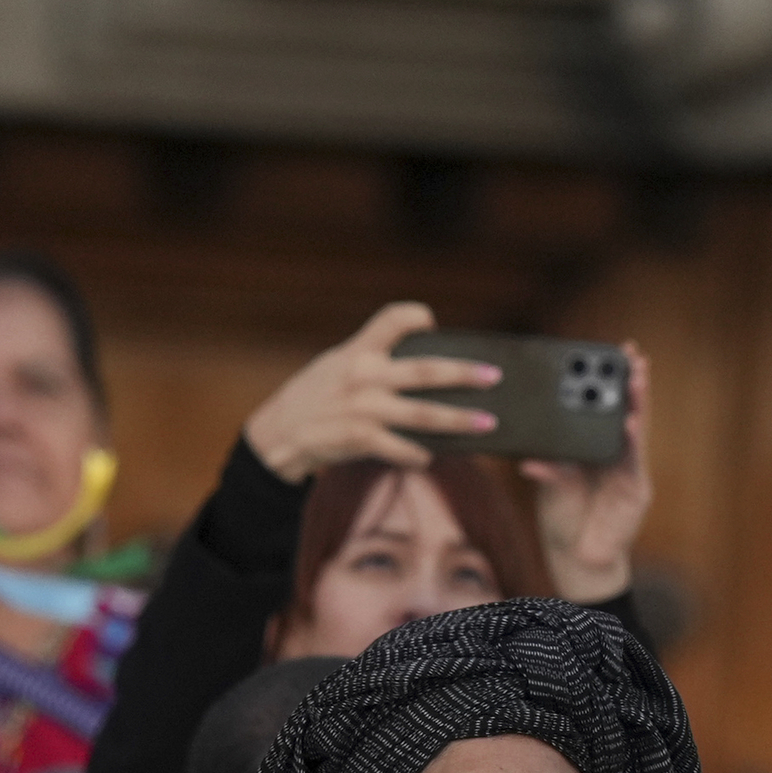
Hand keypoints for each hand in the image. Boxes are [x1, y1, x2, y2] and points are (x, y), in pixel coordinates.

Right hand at [241, 303, 500, 480]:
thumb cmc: (316, 397)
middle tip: (494, 376)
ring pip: (422, 414)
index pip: (391, 319)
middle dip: (463, 374)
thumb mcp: (336, 363)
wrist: (277, 434)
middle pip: (424, 371)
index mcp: (359, 351)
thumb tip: (424, 358)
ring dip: (458, 420)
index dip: (415, 316)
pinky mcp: (358, 437)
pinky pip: (400, 447)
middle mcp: (364, 376)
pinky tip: (431, 457)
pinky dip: (419, 454)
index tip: (432, 321)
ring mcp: (362, 408)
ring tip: (487, 424)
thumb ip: (372, 356)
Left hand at [527, 350, 655, 603]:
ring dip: (638, 405)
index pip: (605, 411)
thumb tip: (527, 459)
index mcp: (595, 451)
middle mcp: (616, 458)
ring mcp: (628, 474)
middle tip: (633, 354)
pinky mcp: (634, 492)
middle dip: (632, 383)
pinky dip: (630, 444)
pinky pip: (630, 463)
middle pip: (627, 414)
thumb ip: (548, 470)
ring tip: (637, 379)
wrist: (578, 560)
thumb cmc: (565, 517)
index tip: (614, 352)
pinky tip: (629, 425)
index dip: (611, 382)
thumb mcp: (552, 486)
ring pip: (635, 433)